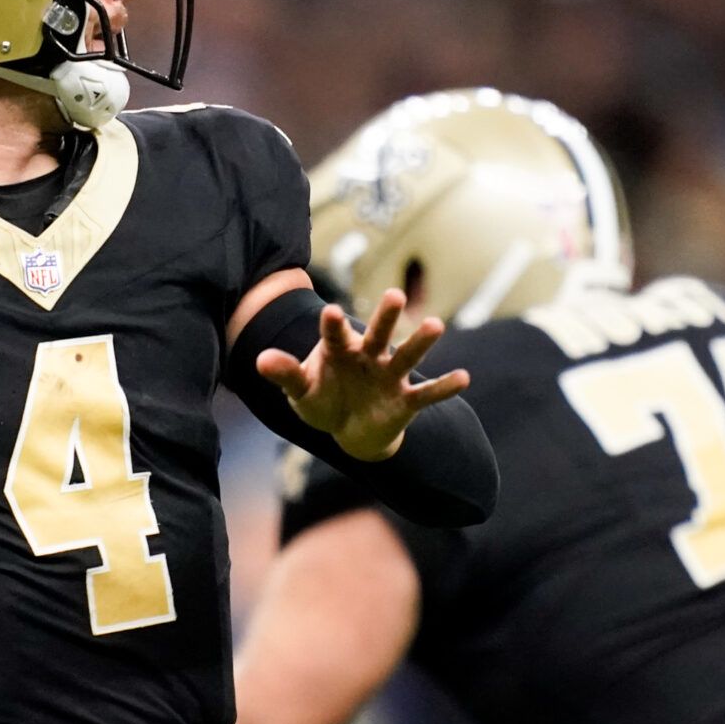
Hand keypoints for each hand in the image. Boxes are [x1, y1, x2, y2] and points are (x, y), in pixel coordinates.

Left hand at [254, 289, 469, 460]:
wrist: (349, 428)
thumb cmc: (324, 399)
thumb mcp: (301, 391)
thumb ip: (286, 374)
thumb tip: (260, 360)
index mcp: (340, 348)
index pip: (335, 334)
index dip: (332, 325)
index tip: (330, 312)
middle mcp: (369, 355)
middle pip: (378, 333)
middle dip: (386, 317)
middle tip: (395, 295)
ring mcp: (389, 376)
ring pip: (407, 356)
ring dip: (421, 342)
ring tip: (436, 325)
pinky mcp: (405, 400)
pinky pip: (426, 394)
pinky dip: (444, 387)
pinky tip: (464, 378)